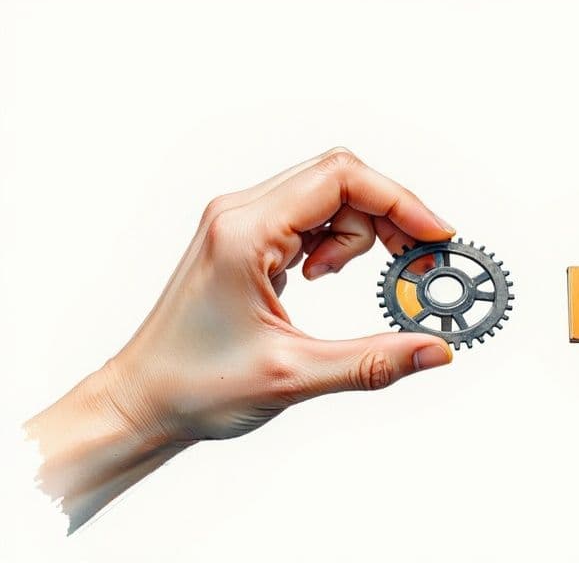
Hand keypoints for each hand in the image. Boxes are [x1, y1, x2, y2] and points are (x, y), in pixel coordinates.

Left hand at [26, 147, 455, 530]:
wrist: (141, 401)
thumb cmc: (192, 385)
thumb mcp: (293, 377)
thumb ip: (373, 361)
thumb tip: (434, 349)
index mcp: (245, 231)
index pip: (342, 179)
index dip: (400, 202)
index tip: (436, 237)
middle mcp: (241, 213)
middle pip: (341, 180)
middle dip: (389, 217)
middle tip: (412, 266)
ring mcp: (242, 222)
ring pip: (330, 197)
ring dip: (360, 234)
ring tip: (344, 282)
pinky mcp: (248, 239)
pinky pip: (311, 218)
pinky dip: (337, 242)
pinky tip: (323, 277)